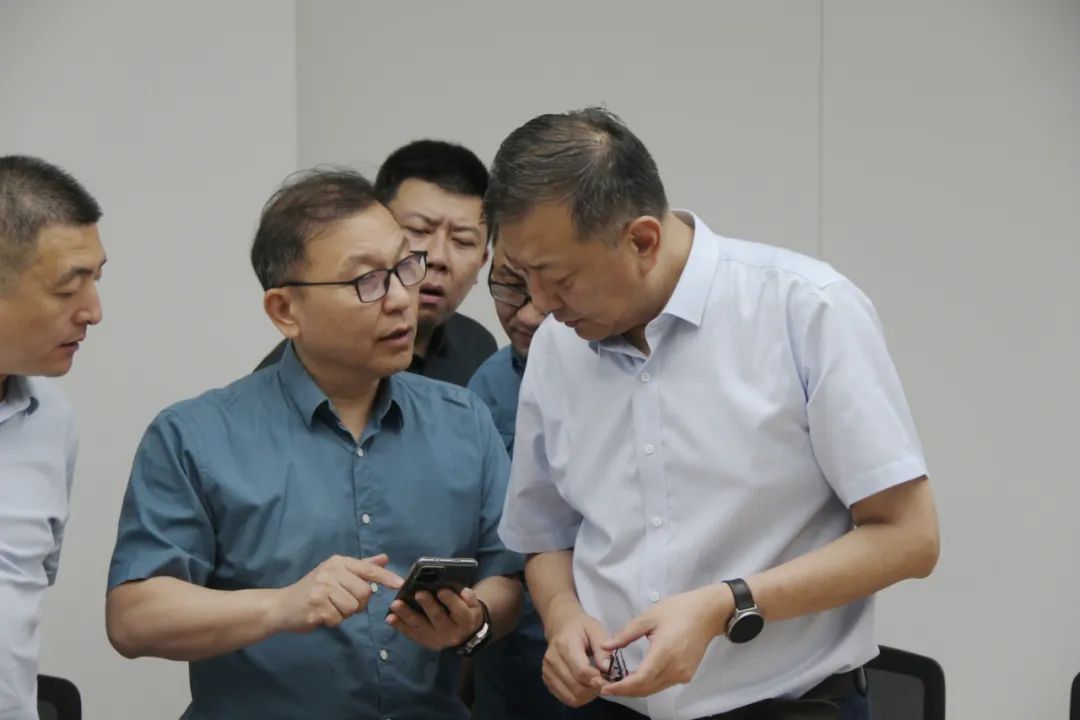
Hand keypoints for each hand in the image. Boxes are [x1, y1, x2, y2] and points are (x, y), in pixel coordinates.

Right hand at [272, 554, 402, 632]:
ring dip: (344, 614)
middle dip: (358, 603)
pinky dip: (333, 621)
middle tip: (342, 602)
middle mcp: (331, 572)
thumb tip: (385, 558)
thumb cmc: (313, 589)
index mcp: (338, 562)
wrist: (282, 605)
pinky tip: (322, 615)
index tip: (400, 584)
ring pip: (353, 608)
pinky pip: (338, 619)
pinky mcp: (316, 606)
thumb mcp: (336, 573)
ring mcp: (322, 589)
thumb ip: (362, 566)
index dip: (385, 577)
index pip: (367, 569)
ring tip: (330, 607)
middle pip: (364, 593)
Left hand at [386, 586, 485, 650]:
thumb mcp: (473, 604)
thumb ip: (468, 597)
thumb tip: (461, 592)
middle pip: (438, 618)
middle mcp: (450, 632)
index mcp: (465, 621)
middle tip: (418, 593)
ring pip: (420, 627)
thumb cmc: (466, 612)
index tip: (441, 590)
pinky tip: (390, 617)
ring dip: (407, 615)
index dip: (450, 600)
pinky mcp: (424, 642)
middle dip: (427, 606)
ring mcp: (435, 639)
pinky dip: (400, 626)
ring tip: (395, 605)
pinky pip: (411, 634)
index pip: (459, 611)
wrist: (464, 636)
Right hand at [540, 595, 612, 707]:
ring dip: (588, 696)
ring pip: (572, 697)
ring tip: (596, 684)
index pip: (582, 672)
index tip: (610, 680)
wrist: (561, 625)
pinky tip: (586, 687)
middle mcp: (552, 660)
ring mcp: (547, 672)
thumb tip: (607, 669)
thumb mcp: (596, 630)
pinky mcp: (547, 680)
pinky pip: (566, 698)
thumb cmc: (582, 627)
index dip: (598, 680)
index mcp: (565, 645)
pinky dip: (579, 698)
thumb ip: (603, 650)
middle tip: (605, 682)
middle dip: (595, 689)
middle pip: (577, 687)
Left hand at [600, 584, 732, 697]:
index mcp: (664, 653)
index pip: (639, 680)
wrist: (708, 613)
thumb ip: (626, 634)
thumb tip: (605, 647)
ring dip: (636, 690)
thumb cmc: (678, 610)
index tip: (606, 688)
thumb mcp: (648, 617)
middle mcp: (674, 669)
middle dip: (625, 691)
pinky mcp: (687, 675)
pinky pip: (663, 685)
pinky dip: (648, 685)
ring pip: (654, 689)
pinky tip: (637, 679)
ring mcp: (682, 674)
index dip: (621, 687)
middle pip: (645, 689)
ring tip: (618, 684)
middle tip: (606, 687)